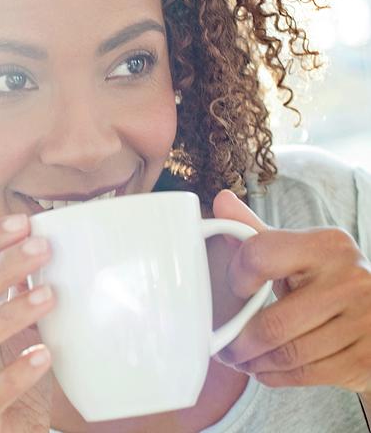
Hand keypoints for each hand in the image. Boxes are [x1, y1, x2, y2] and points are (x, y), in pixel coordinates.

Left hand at [212, 190, 370, 391]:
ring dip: (253, 363)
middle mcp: (351, 280)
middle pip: (271, 323)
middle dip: (237, 342)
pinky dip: (275, 376)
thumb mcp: (295, 251)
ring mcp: (363, 322)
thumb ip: (255, 231)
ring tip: (240, 359)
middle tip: (222, 347)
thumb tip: (221, 200)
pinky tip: (263, 369)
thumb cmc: (324, 279)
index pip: (259, 256)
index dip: (235, 278)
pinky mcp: (365, 359)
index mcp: (327, 245)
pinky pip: (305, 374)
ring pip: (286, 354)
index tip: (231, 291)